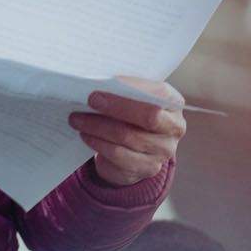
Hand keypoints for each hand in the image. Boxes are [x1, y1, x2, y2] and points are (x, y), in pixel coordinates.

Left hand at [70, 77, 186, 185]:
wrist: (132, 150)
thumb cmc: (130, 115)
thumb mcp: (131, 99)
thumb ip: (123, 90)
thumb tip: (97, 83)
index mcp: (173, 103)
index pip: (158, 93)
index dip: (132, 87)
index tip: (105, 83)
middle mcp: (174, 127)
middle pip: (148, 116)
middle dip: (115, 106)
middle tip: (88, 100)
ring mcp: (164, 150)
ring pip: (128, 136)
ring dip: (98, 126)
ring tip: (76, 118)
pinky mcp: (148, 167)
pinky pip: (119, 155)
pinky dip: (98, 143)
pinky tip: (85, 134)